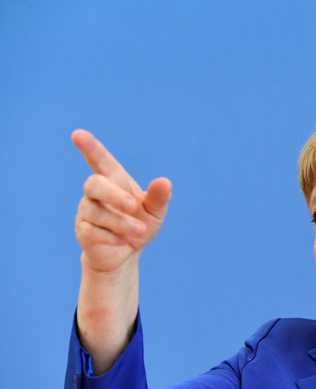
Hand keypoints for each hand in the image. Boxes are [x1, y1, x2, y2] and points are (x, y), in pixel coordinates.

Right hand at [72, 129, 171, 272]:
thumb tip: (164, 182)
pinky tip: (124, 240)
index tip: (78, 134)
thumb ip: (159, 197)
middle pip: (94, 184)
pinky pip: (91, 231)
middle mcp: (96, 192)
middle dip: (114, 195)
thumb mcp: (155, 211)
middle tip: (133, 206)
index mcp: (115, 180)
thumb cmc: (141, 224)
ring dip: (121, 222)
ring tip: (139, 231)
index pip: (100, 160)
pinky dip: (110, 236)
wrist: (126, 254)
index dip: (90, 147)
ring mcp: (86, 211)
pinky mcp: (82, 231)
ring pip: (96, 212)